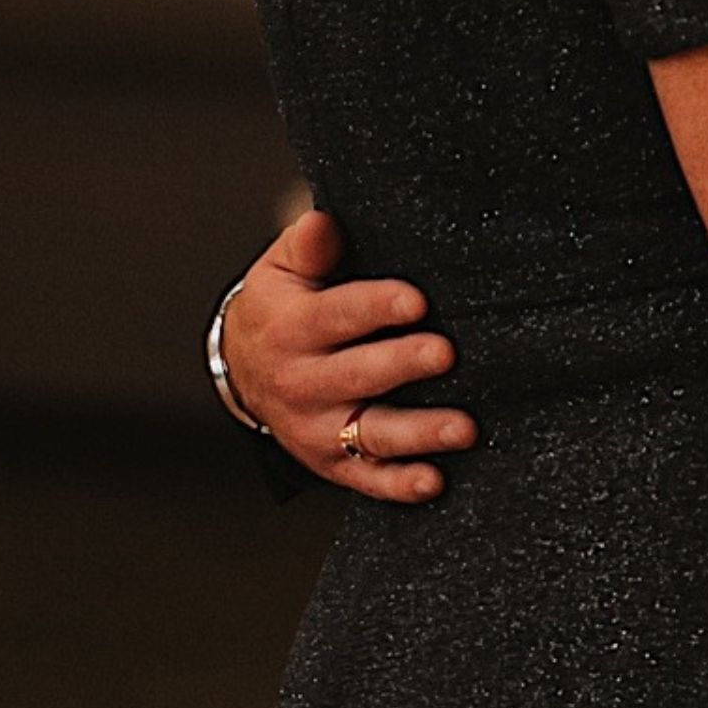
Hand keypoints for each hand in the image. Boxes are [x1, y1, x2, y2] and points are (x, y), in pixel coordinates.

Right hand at [220, 205, 468, 503]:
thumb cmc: (281, 309)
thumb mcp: (280, 272)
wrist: (243, 370)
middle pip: (356, 376)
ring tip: (464, 427)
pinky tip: (436, 481)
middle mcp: (302, 383)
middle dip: (401, 365)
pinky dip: (401, 485)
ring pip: (370, 433)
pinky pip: (369, 479)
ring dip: (418, 432)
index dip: (374, 308)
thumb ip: (307, 247)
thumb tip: (325, 222)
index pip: (334, 317)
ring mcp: (319, 428)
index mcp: (290, 330)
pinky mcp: (334, 463)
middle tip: (445, 353)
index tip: (415, 300)